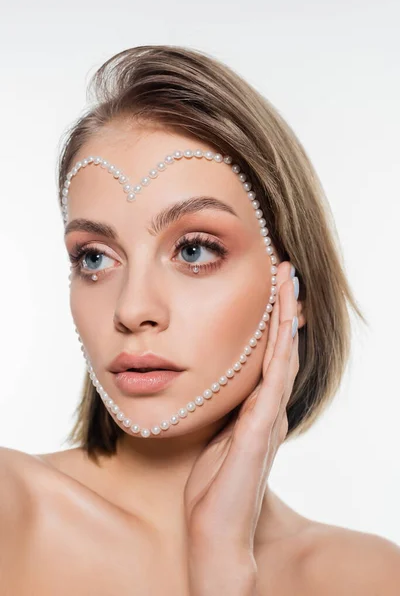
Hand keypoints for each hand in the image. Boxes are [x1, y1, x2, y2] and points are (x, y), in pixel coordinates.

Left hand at [184, 262, 299, 587]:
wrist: (216, 529)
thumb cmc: (213, 486)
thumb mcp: (215, 435)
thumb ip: (223, 409)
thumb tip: (217, 383)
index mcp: (256, 409)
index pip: (268, 356)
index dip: (272, 321)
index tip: (271, 287)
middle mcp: (267, 409)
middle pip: (280, 349)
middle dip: (284, 309)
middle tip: (286, 272)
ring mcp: (266, 419)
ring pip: (282, 359)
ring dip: (285, 321)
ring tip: (289, 285)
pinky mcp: (258, 432)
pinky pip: (272, 385)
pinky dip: (280, 355)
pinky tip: (282, 330)